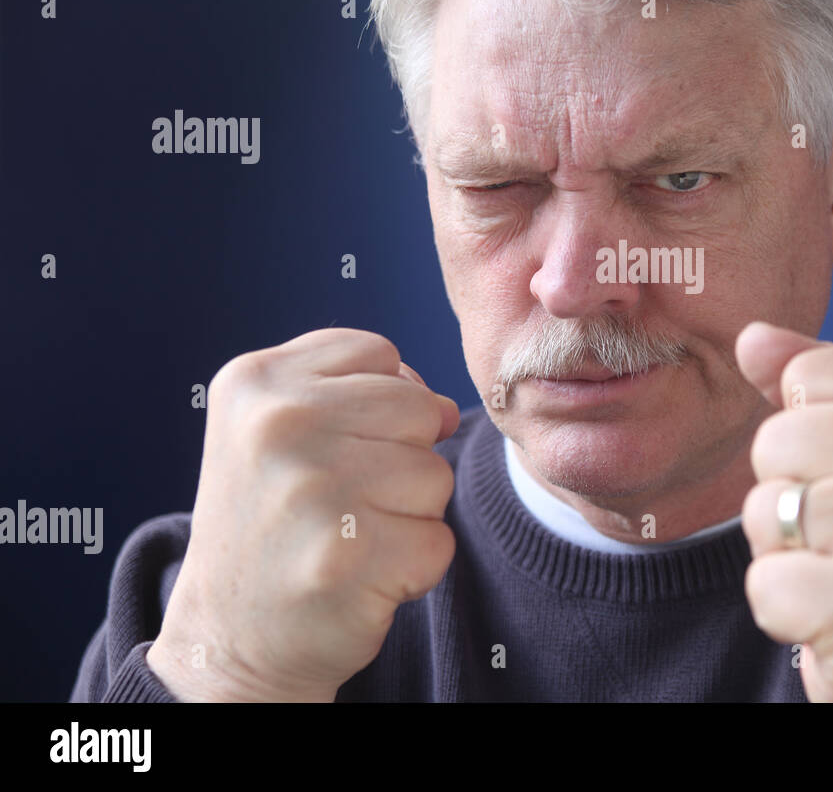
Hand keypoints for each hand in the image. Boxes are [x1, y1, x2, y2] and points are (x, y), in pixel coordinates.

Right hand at [146, 328, 458, 701]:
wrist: (226, 641)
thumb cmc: (272, 521)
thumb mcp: (277, 429)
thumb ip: (358, 390)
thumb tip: (445, 408)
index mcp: (255, 381)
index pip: (378, 353)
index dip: (375, 403)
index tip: (325, 448)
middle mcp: (280, 425)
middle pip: (419, 409)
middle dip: (400, 456)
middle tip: (337, 501)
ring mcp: (315, 491)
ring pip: (436, 475)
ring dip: (408, 513)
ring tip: (345, 536)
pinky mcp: (353, 558)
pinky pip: (439, 540)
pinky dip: (413, 565)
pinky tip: (358, 575)